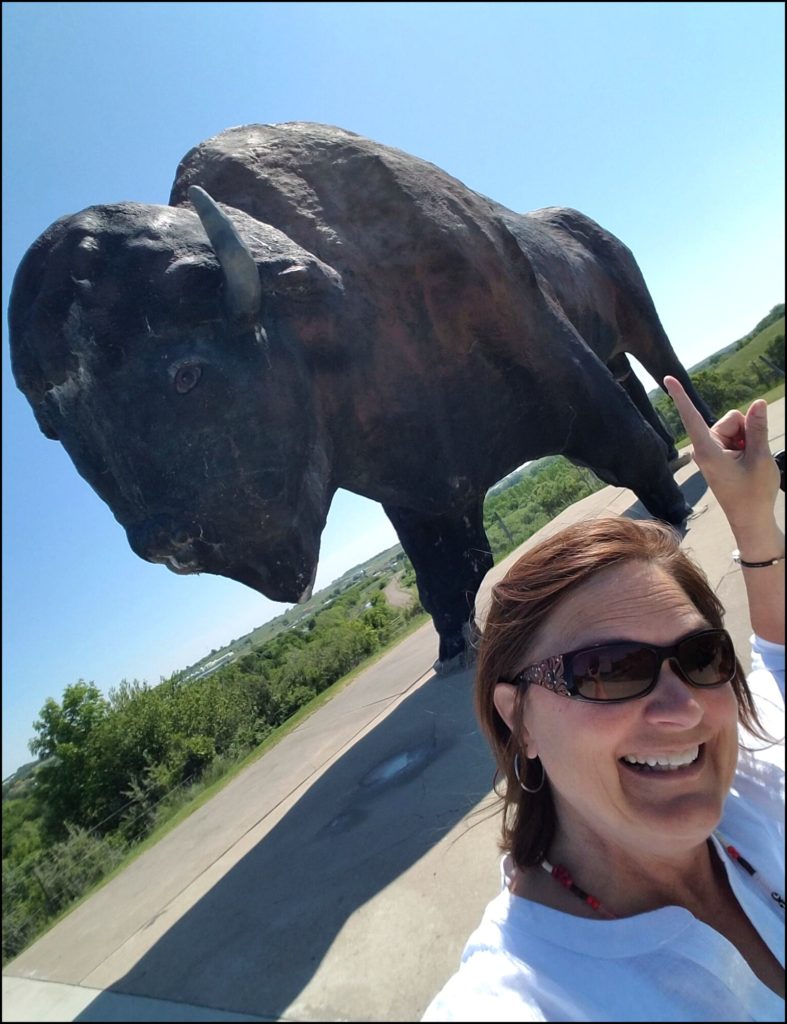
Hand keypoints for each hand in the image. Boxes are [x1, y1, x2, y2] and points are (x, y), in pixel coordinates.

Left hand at [663, 376, 779, 533]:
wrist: (751, 518)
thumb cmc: (754, 493)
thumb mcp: (761, 458)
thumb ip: (758, 429)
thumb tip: (758, 402)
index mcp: (707, 450)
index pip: (691, 416)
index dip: (680, 396)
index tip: (667, 378)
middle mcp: (705, 447)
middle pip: (731, 418)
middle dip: (746, 430)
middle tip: (751, 456)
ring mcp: (712, 450)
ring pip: (737, 426)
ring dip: (748, 438)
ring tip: (749, 462)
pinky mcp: (719, 453)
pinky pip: (737, 436)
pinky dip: (747, 444)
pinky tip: (748, 461)